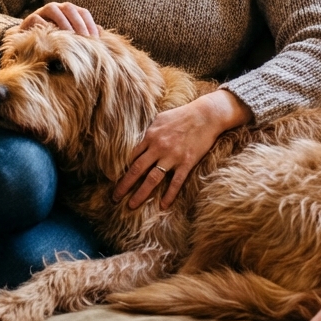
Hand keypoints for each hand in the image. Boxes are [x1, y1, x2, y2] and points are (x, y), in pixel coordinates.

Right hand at [19, 2, 99, 37]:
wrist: (29, 42)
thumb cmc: (54, 40)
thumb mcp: (71, 38)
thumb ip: (85, 34)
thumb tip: (102, 32)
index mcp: (69, 12)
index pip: (83, 12)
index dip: (90, 24)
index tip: (96, 39)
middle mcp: (57, 8)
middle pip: (69, 8)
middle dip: (78, 22)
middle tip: (85, 38)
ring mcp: (42, 12)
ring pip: (53, 9)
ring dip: (63, 22)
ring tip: (69, 37)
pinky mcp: (29, 19)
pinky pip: (37, 18)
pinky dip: (44, 26)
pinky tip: (51, 37)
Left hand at [114, 89, 251, 208]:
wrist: (206, 115)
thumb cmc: (182, 115)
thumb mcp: (160, 119)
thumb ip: (150, 131)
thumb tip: (142, 140)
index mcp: (150, 136)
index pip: (132, 156)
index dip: (123, 169)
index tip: (115, 179)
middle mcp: (158, 147)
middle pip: (137, 169)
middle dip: (124, 185)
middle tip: (115, 197)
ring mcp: (172, 156)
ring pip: (152, 179)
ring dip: (141, 193)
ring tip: (131, 205)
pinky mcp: (186, 162)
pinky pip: (176, 182)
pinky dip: (169, 195)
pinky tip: (163, 205)